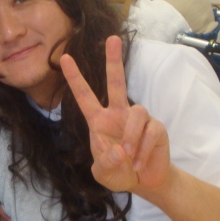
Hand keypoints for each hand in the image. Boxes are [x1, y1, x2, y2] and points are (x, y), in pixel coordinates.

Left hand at [59, 35, 171, 194]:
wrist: (145, 182)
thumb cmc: (119, 172)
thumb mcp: (104, 173)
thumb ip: (105, 164)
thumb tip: (118, 150)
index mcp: (99, 121)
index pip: (84, 96)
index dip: (75, 78)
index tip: (63, 58)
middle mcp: (119, 114)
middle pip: (116, 82)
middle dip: (114, 60)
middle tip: (112, 39)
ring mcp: (139, 118)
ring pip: (137, 112)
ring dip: (132, 137)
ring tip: (129, 157)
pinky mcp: (156, 127)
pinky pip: (150, 131)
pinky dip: (143, 150)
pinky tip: (140, 162)